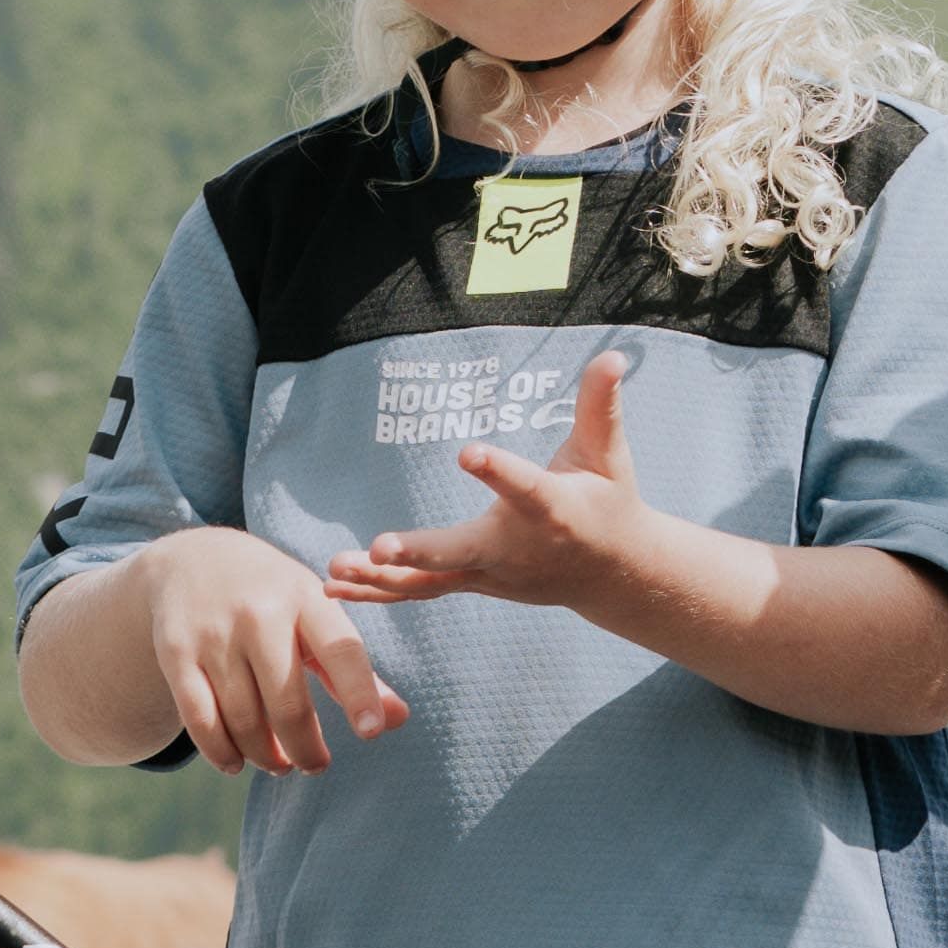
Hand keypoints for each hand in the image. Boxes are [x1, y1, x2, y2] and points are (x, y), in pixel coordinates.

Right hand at [127, 526, 403, 773]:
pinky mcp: (175, 652)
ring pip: (244, 719)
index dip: (359, 693)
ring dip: (264, 755)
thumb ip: (354, 670)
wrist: (191, 560)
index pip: (340, 650)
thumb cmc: (272, 597)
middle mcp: (259, 613)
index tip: (373, 733)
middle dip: (305, 748)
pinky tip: (235, 763)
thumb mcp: (314, 615)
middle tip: (314, 765)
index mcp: (305, 599)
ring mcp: (214, 633)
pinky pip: (200, 719)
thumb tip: (399, 720)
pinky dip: (220, 751)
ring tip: (278, 764)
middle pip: (288, 703)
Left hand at [329, 350, 677, 622]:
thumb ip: (601, 404)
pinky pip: (421, 591)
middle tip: (377, 548)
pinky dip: (378, 593)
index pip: (522, 488)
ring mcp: (490, 574)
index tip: (467, 451)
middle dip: (418, 552)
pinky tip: (334, 589)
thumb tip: (613, 354)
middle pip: (460, 552)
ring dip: (381, 578)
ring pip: (431, 580)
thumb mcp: (609, 453)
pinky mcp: (472, 582)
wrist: (613, 574)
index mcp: (551, 509)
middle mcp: (515, 549)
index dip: (497, 470)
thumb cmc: (609, 501)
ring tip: (334, 570)